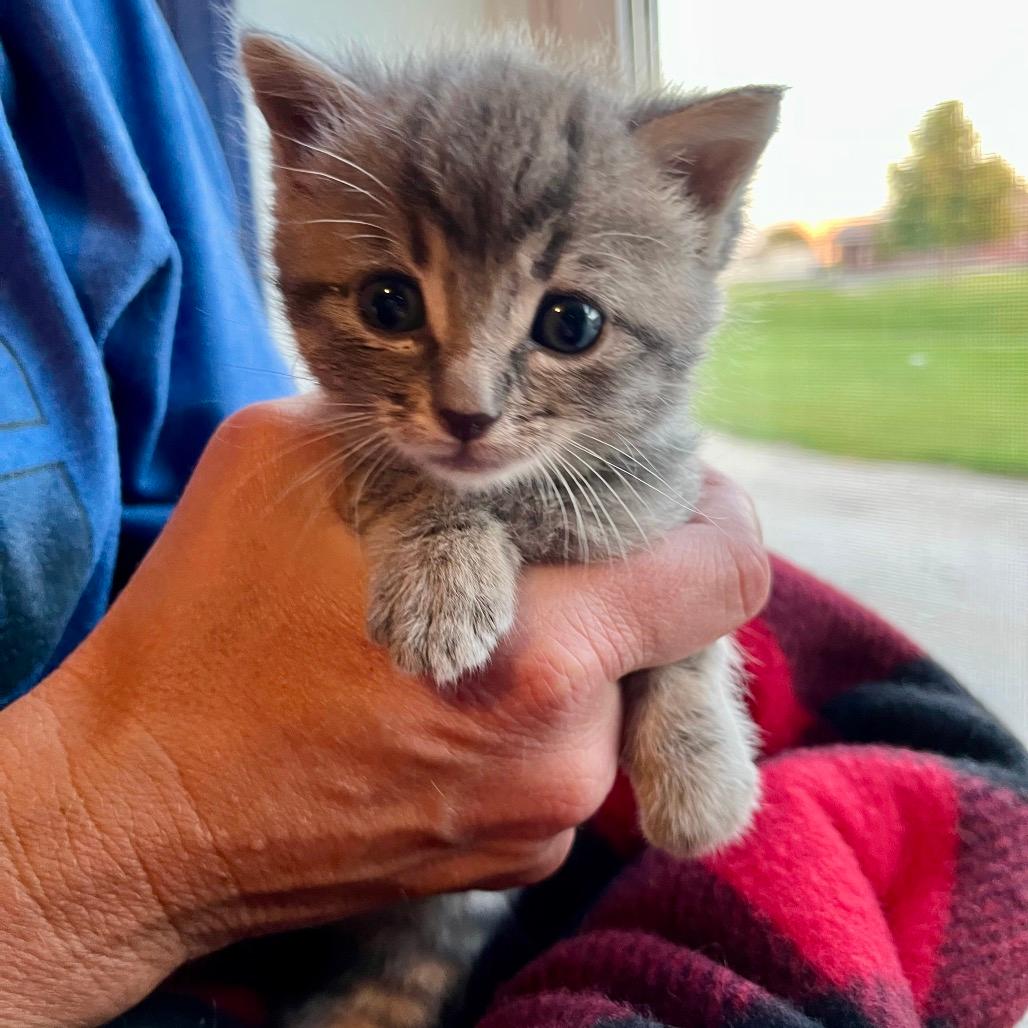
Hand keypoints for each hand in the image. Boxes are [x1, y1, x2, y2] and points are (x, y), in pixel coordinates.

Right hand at [0, 398, 767, 1025]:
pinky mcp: (508, 862)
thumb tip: (493, 425)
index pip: (721, 576)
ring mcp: (541, 821)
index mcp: (540, 653)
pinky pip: (559, 759)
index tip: (680, 490)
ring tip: (461, 624)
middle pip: (659, 632)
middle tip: (527, 545)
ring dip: (561, 647)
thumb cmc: (201, 634)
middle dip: (610, 577)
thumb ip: (420, 433)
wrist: (135, 812)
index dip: (716, 516)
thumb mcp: (288, 470)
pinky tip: (434, 701)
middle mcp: (566, 753)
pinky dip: (525, 716)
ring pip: (607, 694)